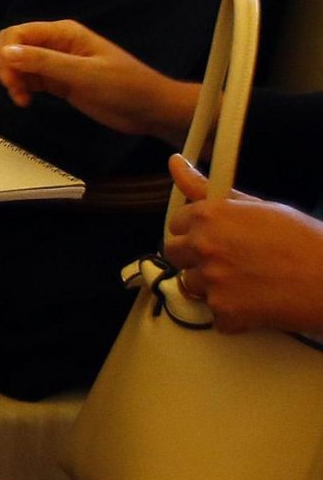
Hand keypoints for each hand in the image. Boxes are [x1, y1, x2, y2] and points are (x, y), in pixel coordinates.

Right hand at [0, 19, 198, 143]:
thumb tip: (6, 52)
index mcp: (64, 33)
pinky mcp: (59, 82)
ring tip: (22, 99)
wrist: (151, 110)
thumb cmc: (125, 87)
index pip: (18, 33)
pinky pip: (30, 80)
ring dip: (13, 81)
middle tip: (14, 90)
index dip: (5, 52)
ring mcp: (58, 64)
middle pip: (14, 47)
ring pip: (19, 65)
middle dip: (6, 67)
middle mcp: (57, 45)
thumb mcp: (84, 74)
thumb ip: (44, 62)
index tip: (9, 78)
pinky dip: (22, 89)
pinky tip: (27, 102)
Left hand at [164, 155, 322, 333]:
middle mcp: (204, 245)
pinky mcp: (224, 310)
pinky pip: (215, 315)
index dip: (195, 231)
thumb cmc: (305, 241)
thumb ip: (209, 189)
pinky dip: (233, 315)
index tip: (213, 237)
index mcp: (209, 216)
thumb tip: (176, 163)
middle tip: (229, 261)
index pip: (176, 223)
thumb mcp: (259, 206)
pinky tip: (257, 303)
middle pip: (174, 254)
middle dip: (195, 258)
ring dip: (213, 287)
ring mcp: (212, 280)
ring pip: (191, 285)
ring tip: (249, 282)